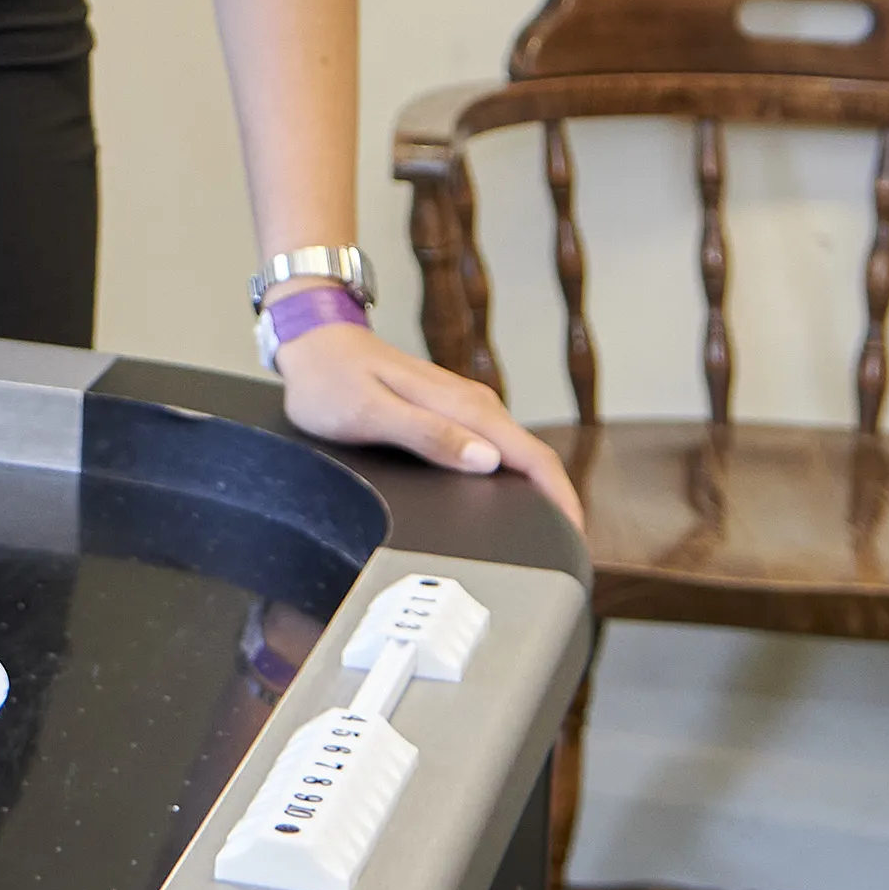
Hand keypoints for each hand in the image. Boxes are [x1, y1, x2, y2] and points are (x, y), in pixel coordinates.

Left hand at [272, 321, 584, 528]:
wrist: (313, 341)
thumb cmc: (331, 379)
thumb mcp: (369, 413)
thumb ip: (427, 435)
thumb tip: (486, 460)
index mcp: (460, 405)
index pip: (530, 454)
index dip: (560, 496)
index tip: (575, 535)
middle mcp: (471, 403)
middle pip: (532, 456)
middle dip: (557, 500)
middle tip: (567, 548)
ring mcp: (463, 406)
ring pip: (516, 452)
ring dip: (537, 488)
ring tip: (547, 531)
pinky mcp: (451, 411)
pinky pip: (495, 445)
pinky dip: (513, 473)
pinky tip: (509, 496)